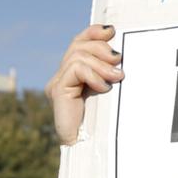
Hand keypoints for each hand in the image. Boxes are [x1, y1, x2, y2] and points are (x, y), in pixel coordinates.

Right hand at [49, 23, 124, 145]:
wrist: (91, 146)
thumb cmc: (105, 121)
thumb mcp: (109, 88)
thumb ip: (109, 71)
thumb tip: (120, 53)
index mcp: (74, 74)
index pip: (79, 42)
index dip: (93, 32)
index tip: (112, 31)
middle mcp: (62, 76)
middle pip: (78, 46)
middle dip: (101, 49)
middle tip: (119, 61)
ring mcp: (58, 83)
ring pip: (77, 56)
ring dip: (101, 64)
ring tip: (117, 77)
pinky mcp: (57, 91)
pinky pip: (75, 70)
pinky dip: (93, 76)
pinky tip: (104, 88)